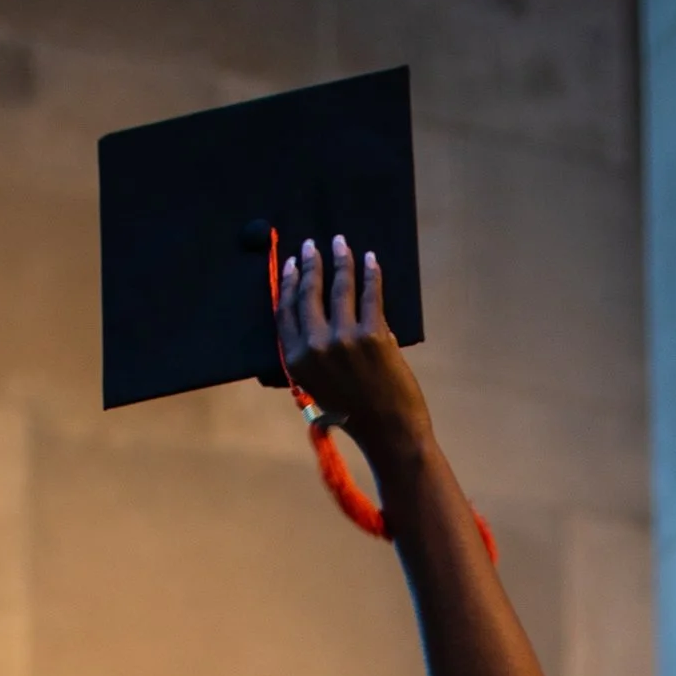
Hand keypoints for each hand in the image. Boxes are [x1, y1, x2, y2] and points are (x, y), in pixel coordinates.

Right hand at [276, 236, 432, 474]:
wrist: (388, 431)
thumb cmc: (354, 414)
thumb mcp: (317, 389)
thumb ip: (310, 357)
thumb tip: (314, 320)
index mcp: (297, 361)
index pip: (286, 311)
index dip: (290, 284)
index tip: (294, 265)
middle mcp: (315, 346)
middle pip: (309, 293)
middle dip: (311, 264)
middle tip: (313, 245)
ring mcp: (344, 338)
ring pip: (340, 287)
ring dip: (341, 260)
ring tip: (341, 244)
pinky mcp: (372, 334)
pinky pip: (370, 294)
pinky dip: (371, 273)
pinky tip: (370, 260)